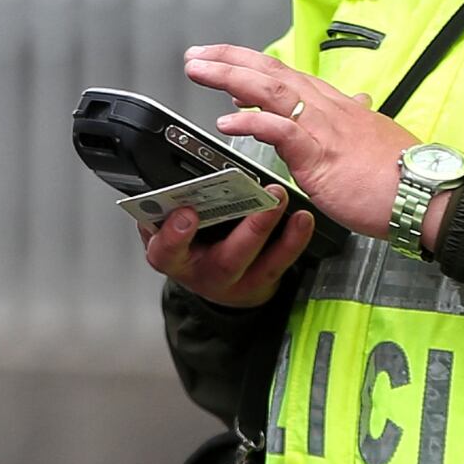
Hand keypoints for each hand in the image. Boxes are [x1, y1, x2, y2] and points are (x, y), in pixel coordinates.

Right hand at [139, 185, 315, 309]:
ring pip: (258, 262)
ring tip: (279, 198)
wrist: (216, 284)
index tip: (187, 212)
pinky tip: (301, 218)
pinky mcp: (262, 281)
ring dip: (271, 227)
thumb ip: (161, 213)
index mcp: (174, 260)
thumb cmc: (189, 249)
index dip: (175, 235)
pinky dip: (294, 239)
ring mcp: (237, 282)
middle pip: (225, 259)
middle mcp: (205, 275)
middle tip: (259, 195)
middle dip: (246, 228)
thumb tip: (163, 180)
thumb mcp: (164, 233)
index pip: (167, 252)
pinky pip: (280, 263)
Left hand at [184, 44, 419, 238]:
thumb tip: (360, 100)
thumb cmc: (400, 174)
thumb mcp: (375, 136)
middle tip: (195, 56)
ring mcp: (323, 127)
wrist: (428, 195)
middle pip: (271, 72)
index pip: (285, 75)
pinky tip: (227, 122)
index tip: (223, 60)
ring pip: (270, 90)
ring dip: (230, 77)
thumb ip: (358, 118)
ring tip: (199, 71)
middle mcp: (326, 107)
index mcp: (335, 105)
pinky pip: (280, 130)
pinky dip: (252, 122)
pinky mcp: (321, 154)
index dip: (251, 65)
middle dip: (229, 59)